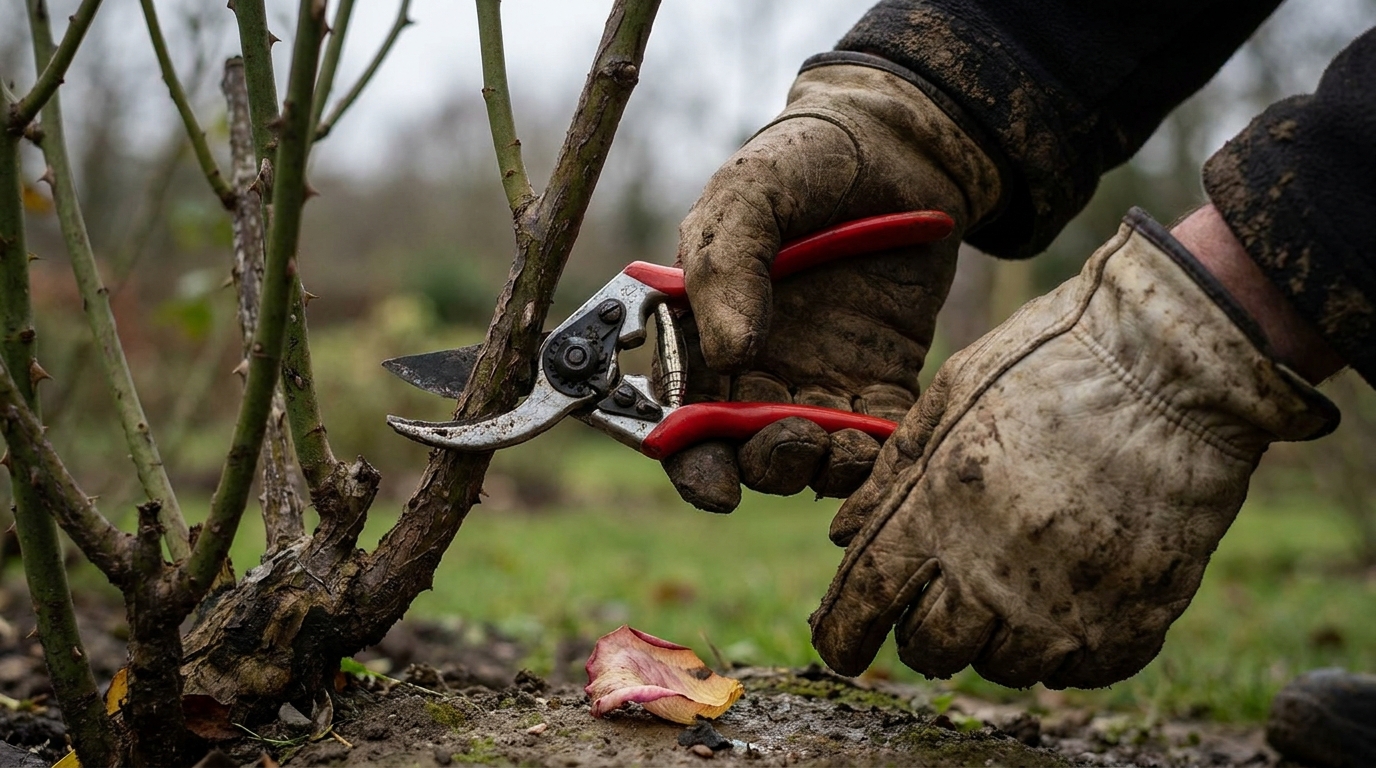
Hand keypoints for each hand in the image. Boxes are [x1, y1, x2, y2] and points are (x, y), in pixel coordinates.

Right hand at [663, 61, 1002, 512]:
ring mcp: (819, 377)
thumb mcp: (748, 193)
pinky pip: (876, 434)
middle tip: (793, 439)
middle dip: (764, 467)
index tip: (716, 484)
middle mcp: (754, 368)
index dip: (691, 461)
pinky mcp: (881, 376)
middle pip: (744, 452)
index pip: (681, 417)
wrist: (899, 144)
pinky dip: (877, 452)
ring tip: (841, 444)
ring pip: (810, 455)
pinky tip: (883, 439)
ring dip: (820, 467)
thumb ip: (726, 267)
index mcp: (702, 332)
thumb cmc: (803, 160)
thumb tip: (731, 353)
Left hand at [811, 209, 1337, 687]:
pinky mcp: (1138, 618)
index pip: (868, 600)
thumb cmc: (1053, 359)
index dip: (844, 634)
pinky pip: (1080, 670)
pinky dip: (1065, 644)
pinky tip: (1071, 594)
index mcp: (940, 508)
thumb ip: (891, 474)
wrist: (1177, 360)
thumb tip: (843, 535)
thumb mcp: (952, 395)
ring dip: (996, 637)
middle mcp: (997, 569)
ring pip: (1004, 667)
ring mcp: (1071, 602)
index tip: (841, 649)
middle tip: (943, 595)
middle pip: (931, 648)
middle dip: (922, 631)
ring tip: (1016, 581)